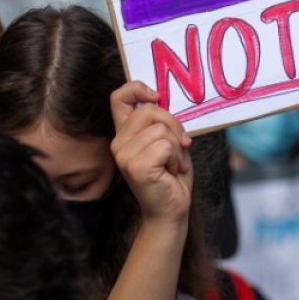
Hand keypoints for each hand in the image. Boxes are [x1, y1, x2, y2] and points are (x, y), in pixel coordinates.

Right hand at [109, 81, 193, 227]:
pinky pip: (166, 145)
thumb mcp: (166, 141)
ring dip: (177, 148)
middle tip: (179, 146)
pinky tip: (171, 172)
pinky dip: (177, 158)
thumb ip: (160, 122)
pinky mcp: (135, 166)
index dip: (136, 88)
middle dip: (174, 126)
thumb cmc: (171, 176)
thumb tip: (162, 101)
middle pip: (150, 110)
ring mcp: (124, 155)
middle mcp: (119, 142)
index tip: (156, 96)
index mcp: (125, 133)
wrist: (171, 210)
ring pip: (160, 129)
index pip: (119, 97)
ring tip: (173, 164)